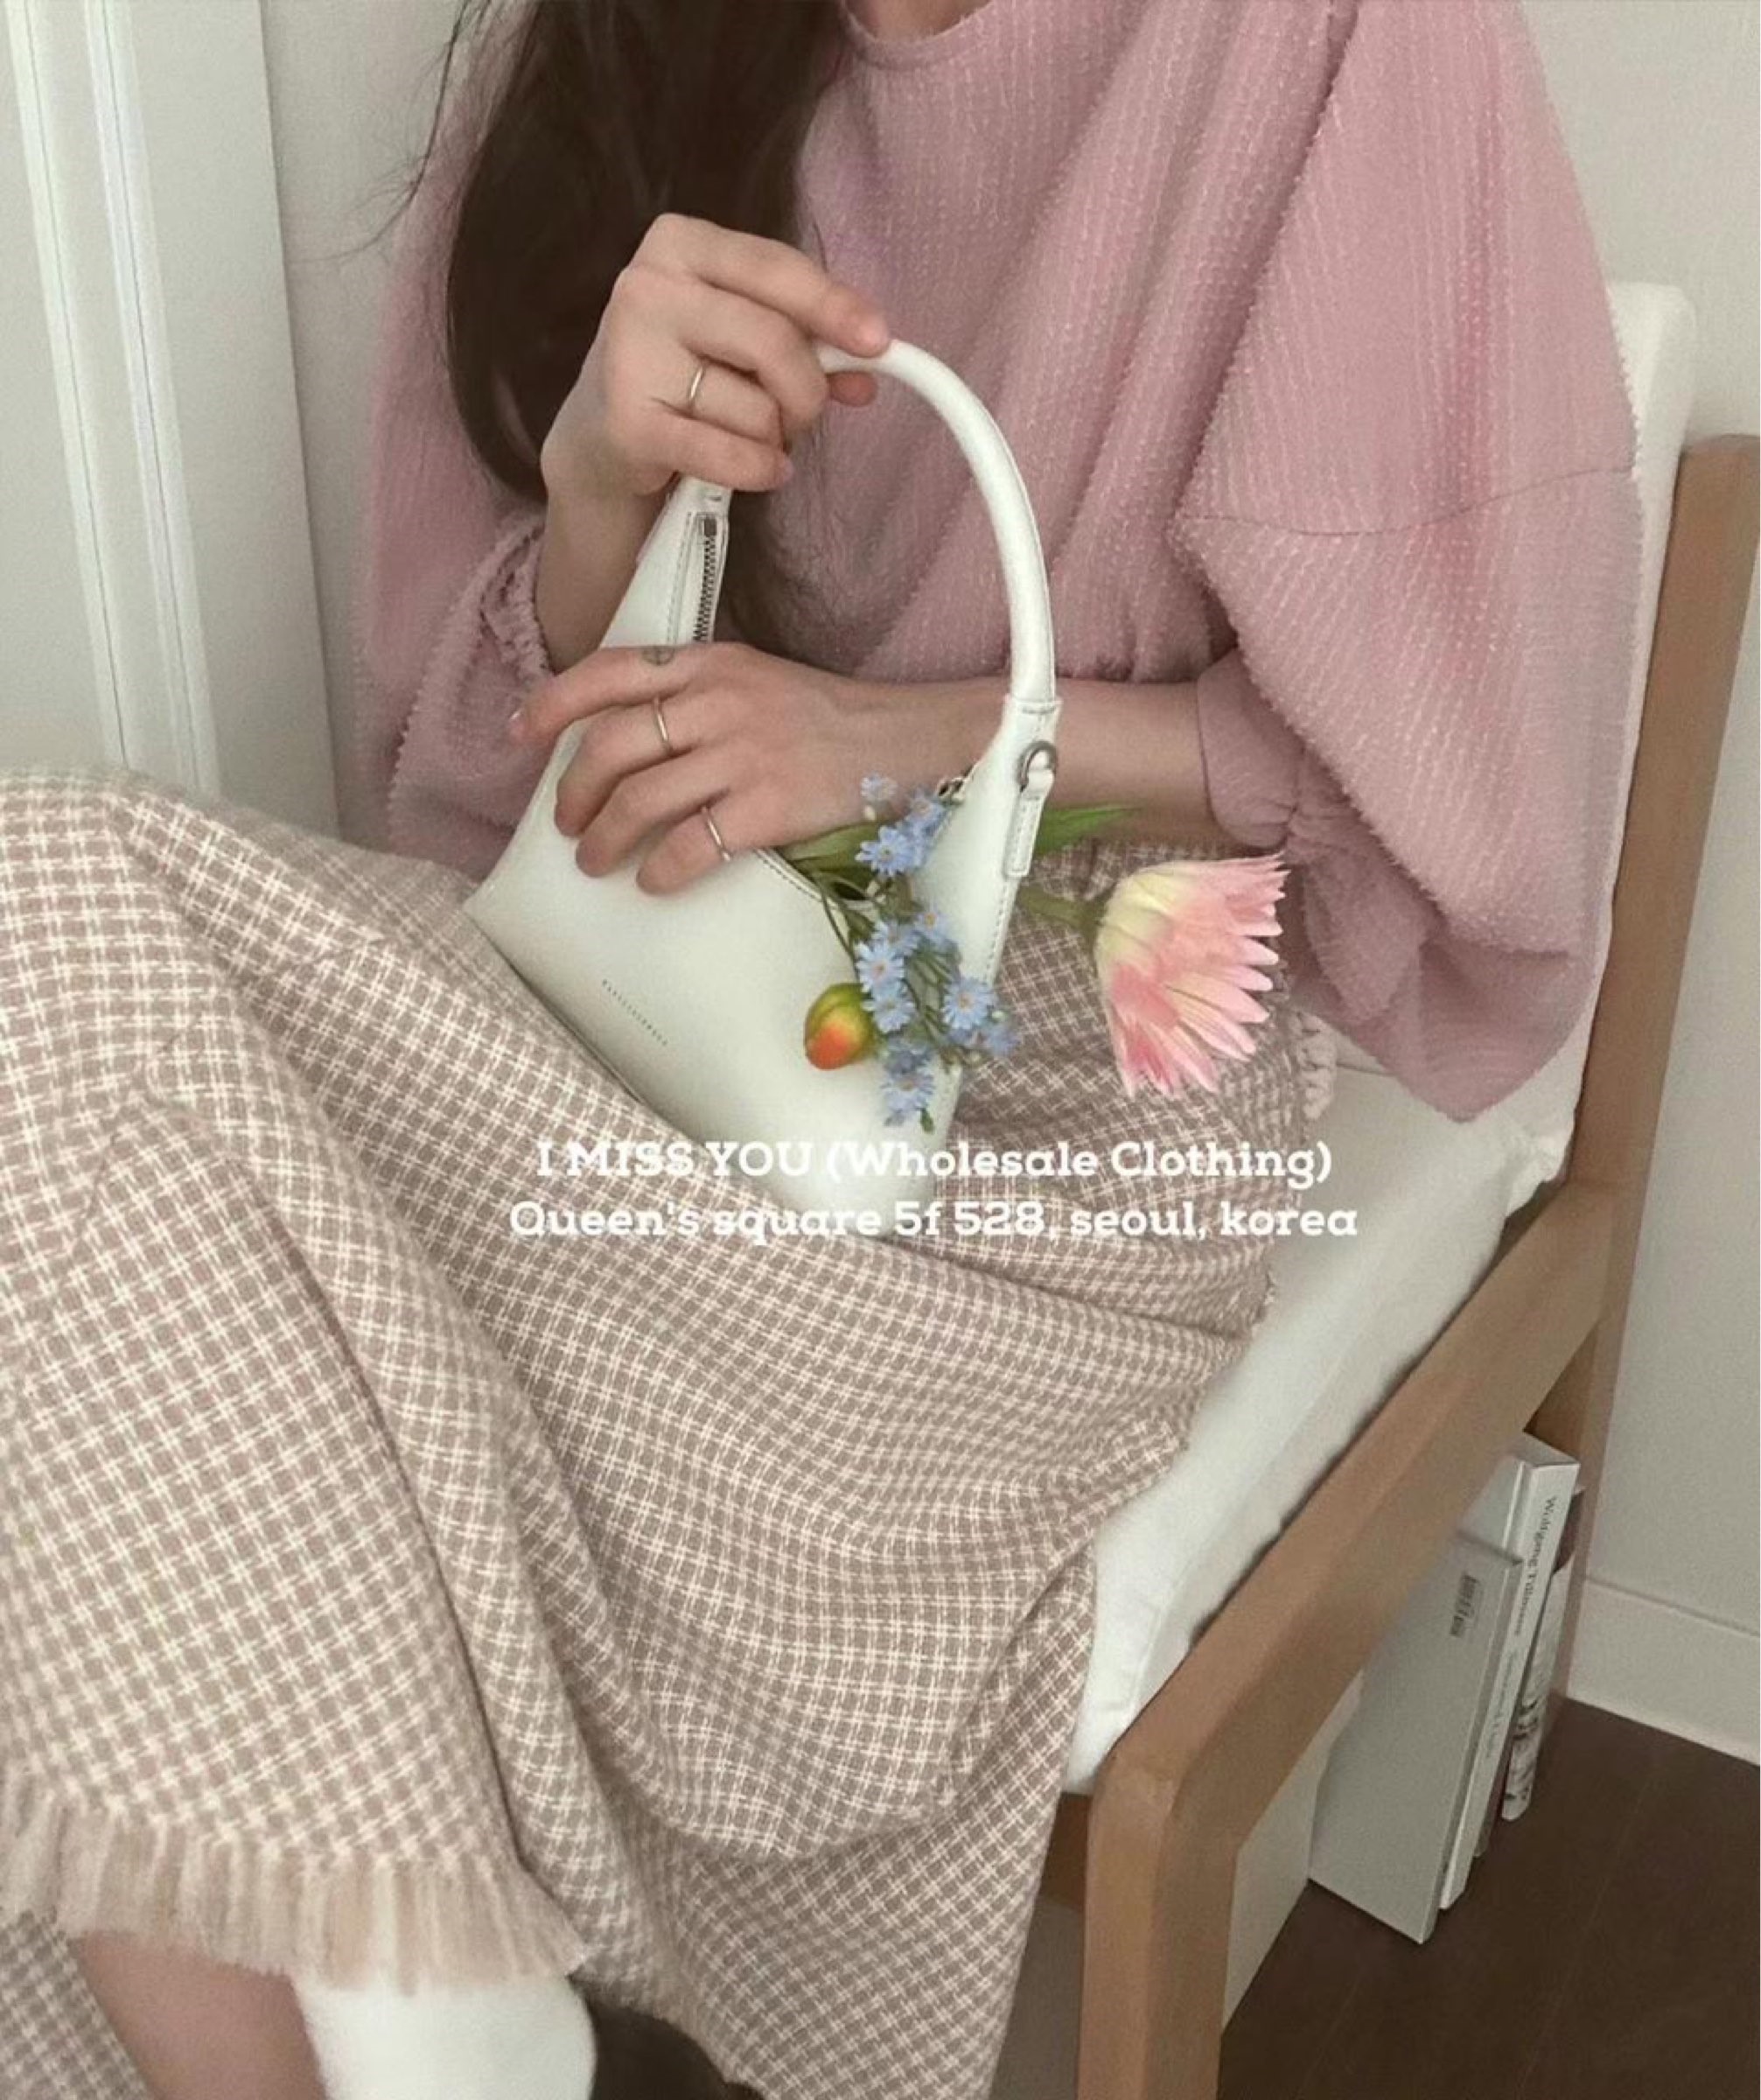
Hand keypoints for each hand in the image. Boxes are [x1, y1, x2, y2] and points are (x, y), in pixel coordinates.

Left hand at [507, 641, 991, 894]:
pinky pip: (690, 846)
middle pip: (610, 746)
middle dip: (573, 794)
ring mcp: (744, 754)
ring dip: (604, 840)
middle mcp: (719, 702)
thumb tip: (621, 742)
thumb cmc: (826, 717)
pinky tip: (654, 884)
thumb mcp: (755, 678)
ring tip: (596, 862)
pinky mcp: (769, 807)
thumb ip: (693, 694)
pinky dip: (660, 871)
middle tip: (567, 826)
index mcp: (709, 663)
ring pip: (639, 800)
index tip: (521, 737)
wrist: (907, 739)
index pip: (610, 672)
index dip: (553, 704)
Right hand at [539, 212, 891, 505]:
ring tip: (750, 436)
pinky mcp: (628, 423)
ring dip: (774, 437)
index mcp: (681, 245)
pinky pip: (728, 452)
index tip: (877, 341)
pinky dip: (759, 468)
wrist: (602, 438)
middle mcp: (648, 287)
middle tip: (803, 415)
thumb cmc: (685, 375)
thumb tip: (869, 369)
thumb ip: (804, 341)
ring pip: (756, 407)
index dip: (832, 305)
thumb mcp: (740, 340)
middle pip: (772, 341)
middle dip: (807, 392)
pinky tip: (761, 469)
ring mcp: (630, 354)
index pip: (774, 268)